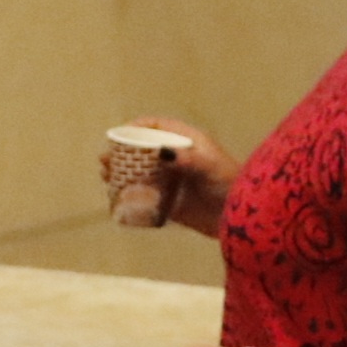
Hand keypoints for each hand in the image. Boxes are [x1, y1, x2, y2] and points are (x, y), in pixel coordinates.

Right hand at [112, 116, 237, 233]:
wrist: (241, 219)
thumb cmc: (232, 186)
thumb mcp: (211, 168)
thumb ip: (188, 159)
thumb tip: (162, 152)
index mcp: (189, 142)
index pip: (158, 127)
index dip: (137, 127)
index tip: (119, 134)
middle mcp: (178, 159)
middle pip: (145, 150)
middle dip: (123, 152)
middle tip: (105, 159)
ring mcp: (174, 181)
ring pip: (142, 173)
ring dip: (122, 173)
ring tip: (105, 176)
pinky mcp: (172, 203)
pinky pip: (147, 197)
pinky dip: (132, 196)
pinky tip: (116, 198)